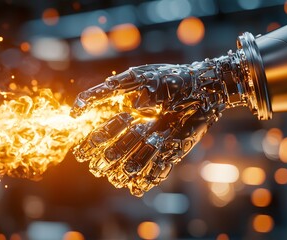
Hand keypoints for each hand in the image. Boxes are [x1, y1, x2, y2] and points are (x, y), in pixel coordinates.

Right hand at [71, 63, 227, 195]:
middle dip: (107, 158)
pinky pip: (158, 169)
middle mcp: (138, 131)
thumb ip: (110, 91)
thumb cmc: (170, 78)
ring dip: (124, 169)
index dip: (91, 144)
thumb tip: (85, 109)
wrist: (205, 86)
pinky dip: (148, 178)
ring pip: (134, 162)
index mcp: (127, 114)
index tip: (81, 154)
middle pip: (117, 150)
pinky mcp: (172, 150)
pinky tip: (137, 185)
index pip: (103, 133)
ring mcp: (155, 142)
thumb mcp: (137, 79)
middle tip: (98, 166)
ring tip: (118, 176)